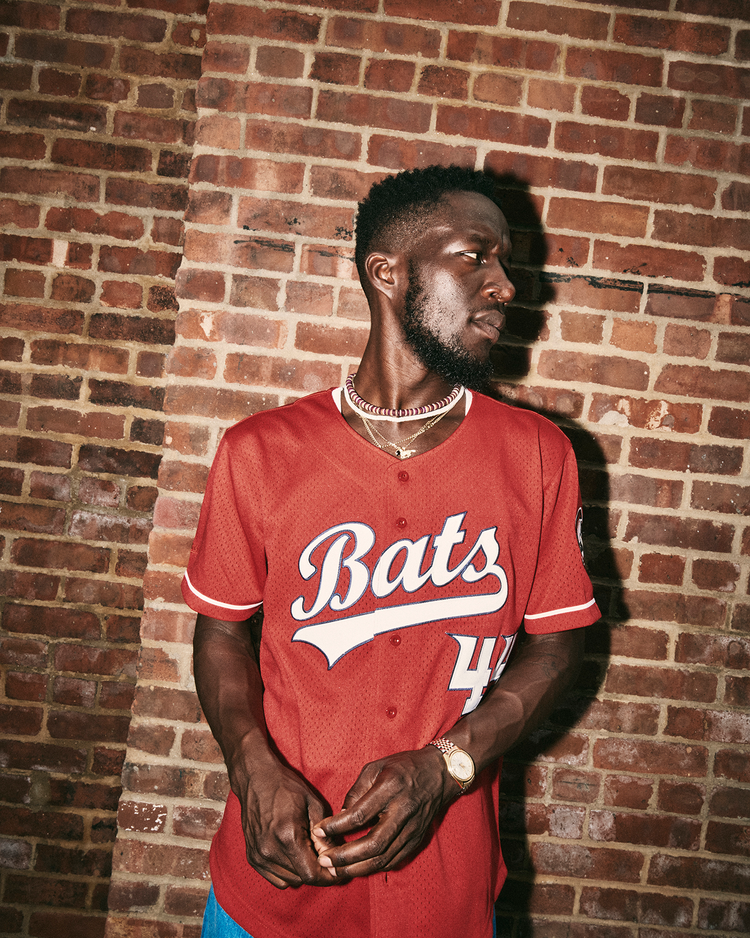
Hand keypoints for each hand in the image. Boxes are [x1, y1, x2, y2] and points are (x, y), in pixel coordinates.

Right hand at [231, 750, 341, 888]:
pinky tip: (293, 854)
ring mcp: (259, 855)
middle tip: (325, 856)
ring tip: (308, 852)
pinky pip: (276, 878)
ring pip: (289, 881)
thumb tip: (334, 858)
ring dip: (302, 872)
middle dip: (317, 872)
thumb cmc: (286, 787)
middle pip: (301, 879)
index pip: (311, 874)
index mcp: (288, 836)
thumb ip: (324, 835)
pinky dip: (287, 873)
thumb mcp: (313, 804)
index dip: (328, 876)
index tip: (338, 871)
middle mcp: (270, 850)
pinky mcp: (252, 857)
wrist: (255, 778)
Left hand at [312, 746, 458, 878]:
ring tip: (336, 869)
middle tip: (324, 860)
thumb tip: (341, 816)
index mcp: (390, 788)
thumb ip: (357, 791)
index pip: (359, 815)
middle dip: (345, 856)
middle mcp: (403, 811)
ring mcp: (412, 828)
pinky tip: (358, 866)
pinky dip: (374, 867)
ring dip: (357, 868)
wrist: (440, 773)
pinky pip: (394, 860)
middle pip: (372, 844)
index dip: (337, 826)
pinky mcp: (417, 839)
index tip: (319, 830)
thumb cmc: (404, 767)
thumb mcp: (376, 767)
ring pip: (383, 858)